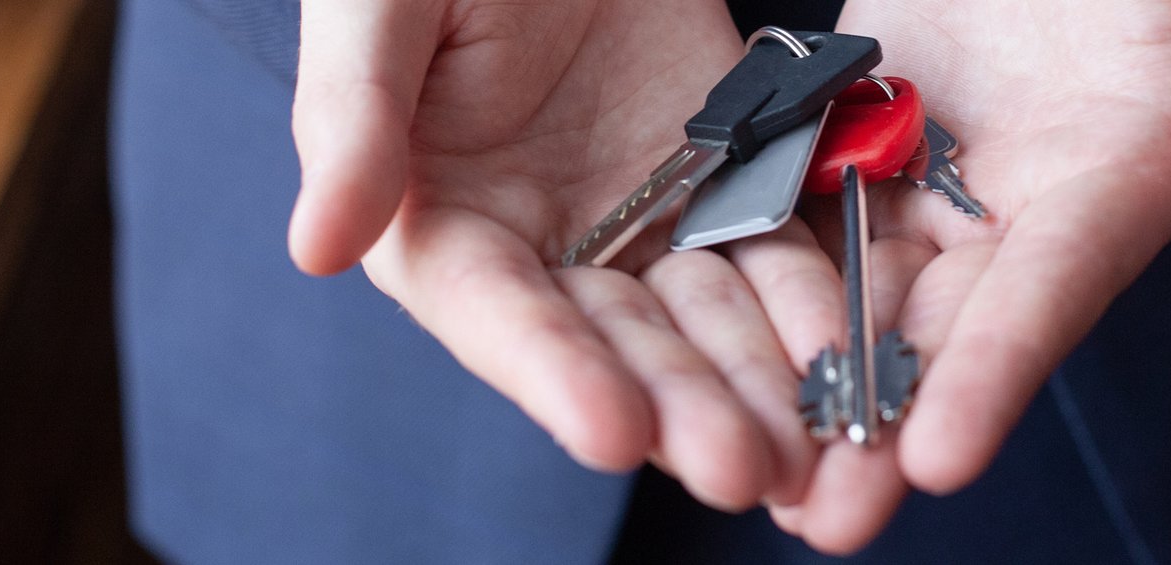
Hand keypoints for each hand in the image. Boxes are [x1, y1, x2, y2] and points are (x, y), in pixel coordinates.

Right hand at [287, 0, 837, 509]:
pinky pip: (772, 244)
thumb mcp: (379, 12)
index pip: (499, 316)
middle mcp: (544, 244)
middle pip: (618, 341)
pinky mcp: (719, 173)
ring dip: (757, 378)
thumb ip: (354, 121)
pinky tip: (854, 349)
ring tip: (811, 442)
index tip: (615, 432)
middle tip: (741, 466)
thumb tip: (317, 246)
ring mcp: (639, 214)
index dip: (555, 375)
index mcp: (441, 223)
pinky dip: (811, 298)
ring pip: (706, 313)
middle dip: (681, 405)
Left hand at [767, 0, 1170, 552]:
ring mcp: (940, 163)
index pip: (1056, 289)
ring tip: (751, 470)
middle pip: (949, 324)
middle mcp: (1026, 195)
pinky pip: (804, 202)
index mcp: (1124, 175)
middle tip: (822, 520)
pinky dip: (762, 273)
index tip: (939, 461)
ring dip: (809, 376)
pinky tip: (706, 341)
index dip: (999, 372)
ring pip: (864, 284)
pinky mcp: (866, 117)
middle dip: (885, 420)